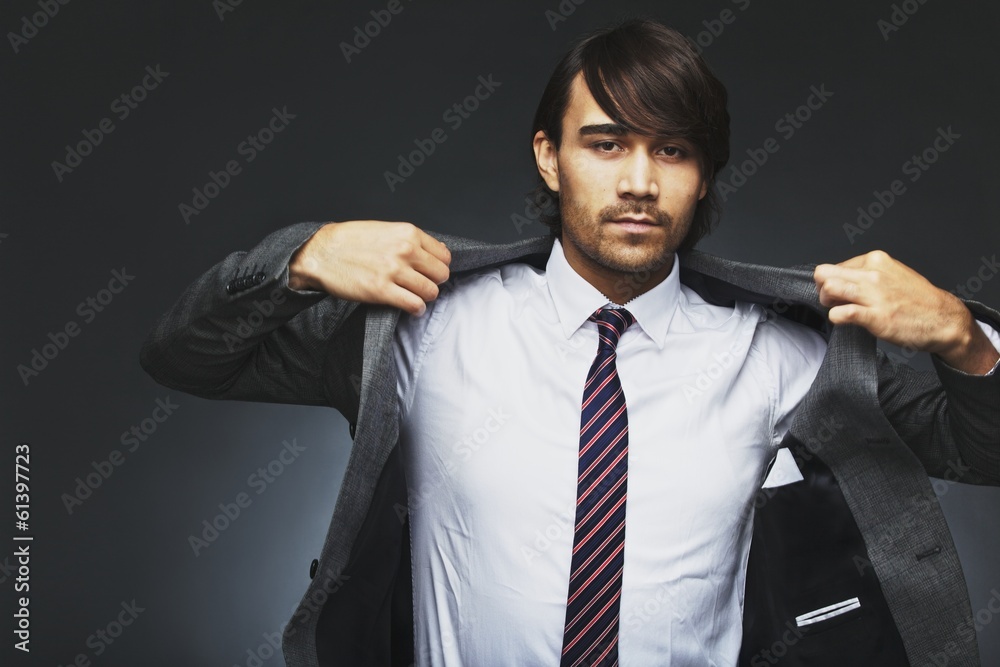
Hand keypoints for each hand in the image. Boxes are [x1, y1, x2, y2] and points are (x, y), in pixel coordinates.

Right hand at [288, 220, 450, 316]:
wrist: (321, 252)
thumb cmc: (350, 241)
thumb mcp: (385, 229)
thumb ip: (411, 239)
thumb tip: (438, 250)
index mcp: (408, 233)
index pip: (444, 256)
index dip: (437, 266)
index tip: (429, 272)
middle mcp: (405, 250)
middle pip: (441, 275)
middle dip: (433, 282)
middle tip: (420, 285)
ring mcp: (394, 271)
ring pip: (431, 291)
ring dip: (424, 297)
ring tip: (413, 296)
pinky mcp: (382, 291)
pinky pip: (415, 305)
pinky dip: (416, 309)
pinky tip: (409, 306)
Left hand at [813, 250, 998, 373]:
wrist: (943, 319)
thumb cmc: (917, 300)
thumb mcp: (892, 275)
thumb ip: (867, 274)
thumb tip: (841, 280)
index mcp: (875, 260)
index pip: (833, 267)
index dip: (830, 282)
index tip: (840, 294)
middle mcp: (873, 274)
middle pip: (824, 274)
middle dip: (822, 290)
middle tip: (833, 302)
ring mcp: (874, 294)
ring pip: (829, 288)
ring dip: (827, 302)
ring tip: (839, 310)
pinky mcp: (876, 316)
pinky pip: (841, 313)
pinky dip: (836, 317)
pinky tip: (844, 320)